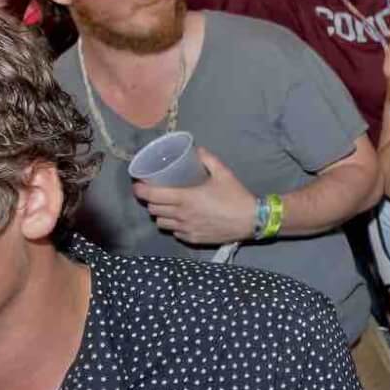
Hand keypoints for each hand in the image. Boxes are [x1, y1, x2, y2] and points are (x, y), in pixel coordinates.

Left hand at [134, 149, 258, 245]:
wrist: (251, 220)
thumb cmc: (236, 196)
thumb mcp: (224, 173)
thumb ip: (208, 159)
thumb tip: (197, 150)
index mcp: (185, 198)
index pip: (152, 195)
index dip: (140, 190)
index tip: (138, 184)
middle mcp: (181, 215)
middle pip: (153, 210)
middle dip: (150, 201)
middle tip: (155, 193)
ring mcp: (186, 229)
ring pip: (161, 223)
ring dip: (160, 215)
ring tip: (167, 207)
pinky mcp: (193, 239)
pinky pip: (175, 232)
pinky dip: (174, 226)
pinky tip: (181, 219)